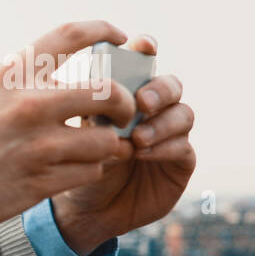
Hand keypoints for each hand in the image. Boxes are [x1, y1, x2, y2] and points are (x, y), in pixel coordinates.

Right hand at [0, 21, 139, 238]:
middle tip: (121, 112)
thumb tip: (43, 66)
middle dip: (125, 103)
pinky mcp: (37, 183)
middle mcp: (27, 107)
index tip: (119, 37)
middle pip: (109, 93)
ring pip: (105, 141)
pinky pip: (88, 172)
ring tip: (93, 147)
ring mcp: (35, 147)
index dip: (104, 29)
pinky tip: (71, 167)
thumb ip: (11, 77)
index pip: (71, 35)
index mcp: (10, 75)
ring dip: (106, 144)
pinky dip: (87, 170)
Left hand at [50, 35, 194, 255]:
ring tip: (136, 138)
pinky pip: (183, 146)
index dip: (145, 50)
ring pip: (182, 113)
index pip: (141, 63)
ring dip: (161, 122)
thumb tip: (89, 83)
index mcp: (124, 94)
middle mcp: (151, 110)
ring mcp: (169, 134)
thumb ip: (85, 106)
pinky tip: (142, 153)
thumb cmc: (71, 165)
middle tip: (141, 102)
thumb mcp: (72, 131)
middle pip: (169, 85)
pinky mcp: (180, 161)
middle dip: (158, 89)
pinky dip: (165, 146)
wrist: (80, 210)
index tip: (140, 45)